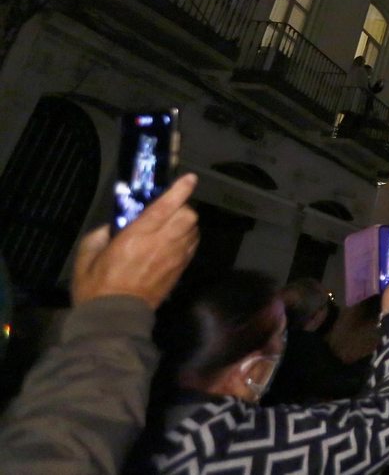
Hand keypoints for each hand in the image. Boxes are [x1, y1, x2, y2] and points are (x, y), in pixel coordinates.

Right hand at [73, 172, 198, 309]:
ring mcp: (174, 258)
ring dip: (186, 224)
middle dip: (183, 207)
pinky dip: (188, 239)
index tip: (189, 179)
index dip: (180, 190)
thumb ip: (99, 235)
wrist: (114, 318)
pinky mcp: (180, 271)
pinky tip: (174, 243)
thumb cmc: (96, 287)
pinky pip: (192, 247)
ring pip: (193, 230)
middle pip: (188, 215)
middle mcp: (160, 244)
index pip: (165, 207)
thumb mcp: (86, 257)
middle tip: (169, 210)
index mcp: (136, 237)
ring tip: (170, 227)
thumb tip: (112, 227)